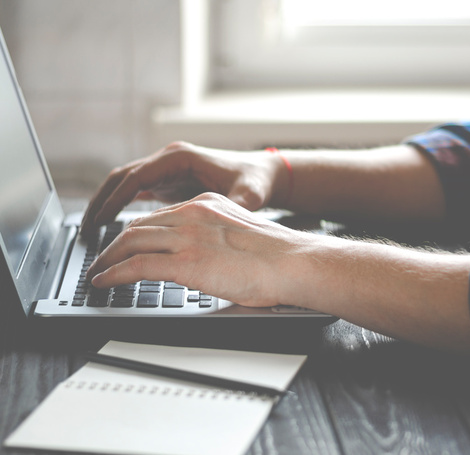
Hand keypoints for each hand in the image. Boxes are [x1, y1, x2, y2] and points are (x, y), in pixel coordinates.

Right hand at [80, 142, 287, 234]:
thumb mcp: (249, 195)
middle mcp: (169, 159)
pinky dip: (121, 207)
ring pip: (125, 183)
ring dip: (107, 203)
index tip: (100, 220)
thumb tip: (232, 217)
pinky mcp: (169, 181)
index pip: (137, 175)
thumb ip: (237, 205)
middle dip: (101, 201)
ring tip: (91, 231)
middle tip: (85, 229)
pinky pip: (136, 191)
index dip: (116, 198)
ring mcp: (167, 169)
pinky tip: (112, 228)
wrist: (263, 174)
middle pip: (122, 177)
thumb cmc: (255, 181)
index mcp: (181, 157)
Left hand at [86, 193, 308, 306]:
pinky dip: (114, 274)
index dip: (139, 231)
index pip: (162, 215)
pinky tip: (105, 282)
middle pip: (140, 225)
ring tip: (99, 272)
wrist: (295, 263)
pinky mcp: (185, 262)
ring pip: (130, 241)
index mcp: (209, 205)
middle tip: (106, 258)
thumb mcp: (243, 234)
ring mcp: (188, 236)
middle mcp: (194, 213)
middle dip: (117, 243)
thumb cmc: (280, 257)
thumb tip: (211, 259)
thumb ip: (219, 239)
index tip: (130, 243)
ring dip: (108, 258)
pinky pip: (135, 265)